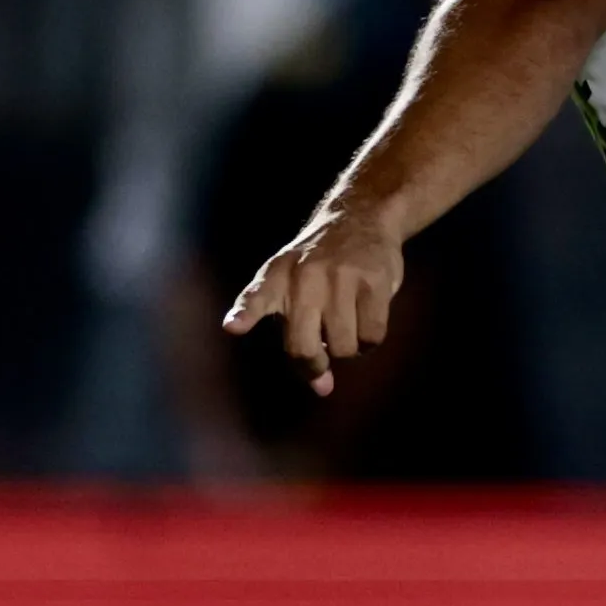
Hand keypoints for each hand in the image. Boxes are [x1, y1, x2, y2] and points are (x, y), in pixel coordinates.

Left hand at [222, 197, 405, 397]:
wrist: (360, 217)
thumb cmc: (319, 265)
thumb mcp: (291, 285)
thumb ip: (298, 337)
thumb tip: (323, 388)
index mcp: (276, 276)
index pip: (256, 296)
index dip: (245, 313)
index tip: (232, 326)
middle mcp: (304, 276)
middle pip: (303, 346)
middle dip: (316, 363)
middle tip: (326, 354)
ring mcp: (340, 276)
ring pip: (344, 347)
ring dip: (350, 348)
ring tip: (349, 326)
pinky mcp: (373, 279)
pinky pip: (373, 335)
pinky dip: (372, 339)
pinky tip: (367, 319)